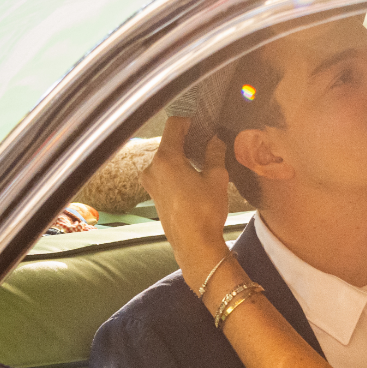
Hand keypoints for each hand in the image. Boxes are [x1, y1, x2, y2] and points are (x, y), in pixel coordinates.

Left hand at [143, 117, 232, 289]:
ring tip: (205, 161)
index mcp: (165, 159)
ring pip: (167, 157)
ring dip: (184, 155)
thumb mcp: (217, 178)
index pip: (174, 125)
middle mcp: (152, 168)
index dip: (191, 121)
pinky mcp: (153, 195)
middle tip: (209, 142)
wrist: (195, 246)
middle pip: (169, 141)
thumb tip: (216, 138)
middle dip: (188, 139)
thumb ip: (215, 152)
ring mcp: (150, 183)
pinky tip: (195, 177)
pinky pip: (165, 172)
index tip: (205, 125)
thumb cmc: (205, 213)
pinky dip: (178, 169)